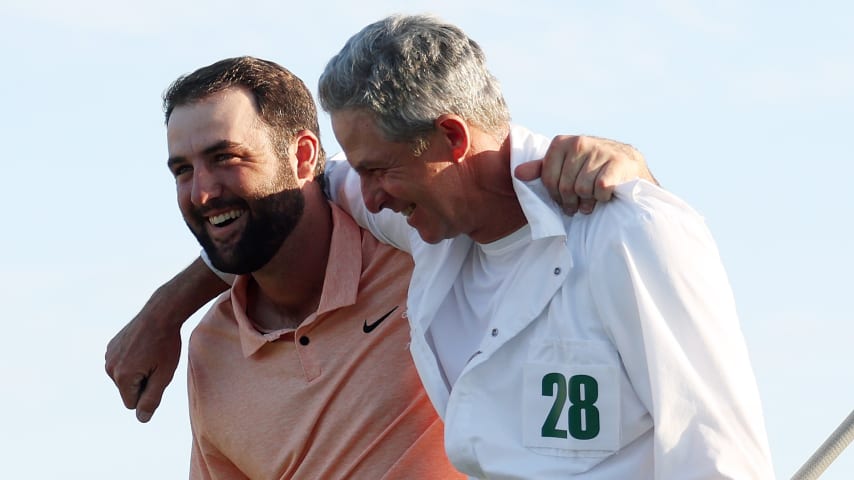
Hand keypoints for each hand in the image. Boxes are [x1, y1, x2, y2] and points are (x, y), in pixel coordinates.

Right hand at [105, 296, 182, 422]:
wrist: (161, 313)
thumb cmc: (166, 344)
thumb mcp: (164, 375)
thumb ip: (152, 399)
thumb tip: (141, 419)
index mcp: (122, 377)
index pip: (132, 404)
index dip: (148, 392)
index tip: (157, 373)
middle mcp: (110, 368)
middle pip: (127, 391)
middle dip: (142, 382)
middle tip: (156, 361)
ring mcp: (108, 356)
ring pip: (125, 378)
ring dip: (138, 371)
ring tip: (150, 352)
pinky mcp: (110, 347)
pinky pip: (122, 364)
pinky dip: (133, 359)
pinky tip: (143, 345)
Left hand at [515, 135, 652, 214]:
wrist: (626, 163)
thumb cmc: (589, 167)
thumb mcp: (563, 164)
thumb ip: (540, 168)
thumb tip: (518, 173)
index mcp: (561, 143)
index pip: (548, 180)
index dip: (555, 195)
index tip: (562, 199)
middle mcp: (579, 142)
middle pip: (565, 187)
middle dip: (571, 201)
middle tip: (577, 205)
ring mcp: (599, 151)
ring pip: (583, 189)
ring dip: (588, 201)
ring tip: (590, 201)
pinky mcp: (617, 162)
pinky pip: (601, 189)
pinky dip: (602, 197)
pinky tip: (604, 195)